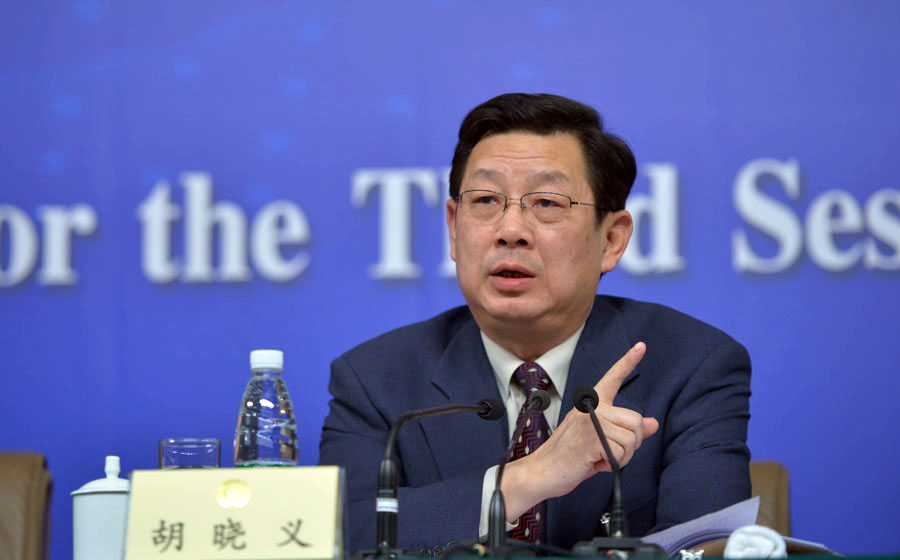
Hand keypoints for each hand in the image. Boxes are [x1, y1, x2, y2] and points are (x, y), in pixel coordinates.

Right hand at [500, 342, 658, 520]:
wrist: (542, 472)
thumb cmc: (570, 457)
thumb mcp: (600, 441)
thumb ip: (626, 431)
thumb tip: (653, 424)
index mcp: (591, 404)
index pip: (612, 378)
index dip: (628, 362)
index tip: (641, 346)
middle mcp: (591, 407)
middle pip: (636, 421)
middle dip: (630, 444)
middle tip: (607, 452)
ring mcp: (590, 421)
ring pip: (631, 439)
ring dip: (621, 457)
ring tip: (598, 458)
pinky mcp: (591, 438)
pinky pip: (621, 453)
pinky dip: (612, 465)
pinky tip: (593, 463)